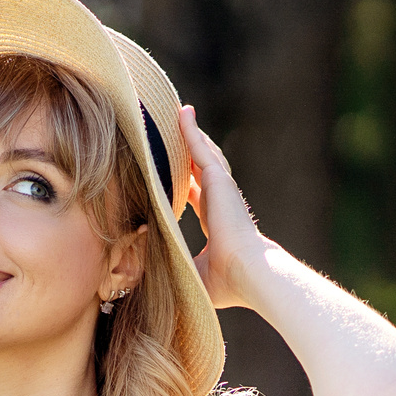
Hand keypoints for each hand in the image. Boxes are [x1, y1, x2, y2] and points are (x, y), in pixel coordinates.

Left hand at [178, 105, 275, 311]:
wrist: (248, 273)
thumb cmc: (226, 282)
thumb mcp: (192, 272)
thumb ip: (174, 266)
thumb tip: (147, 277)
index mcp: (216, 223)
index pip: (197, 197)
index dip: (186, 185)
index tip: (173, 177)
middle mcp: (219, 202)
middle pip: (200, 170)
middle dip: (189, 153)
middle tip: (175, 134)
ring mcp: (221, 188)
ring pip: (202, 154)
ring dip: (190, 134)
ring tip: (178, 113)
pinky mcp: (219, 180)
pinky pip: (201, 148)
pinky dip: (191, 130)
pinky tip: (182, 112)